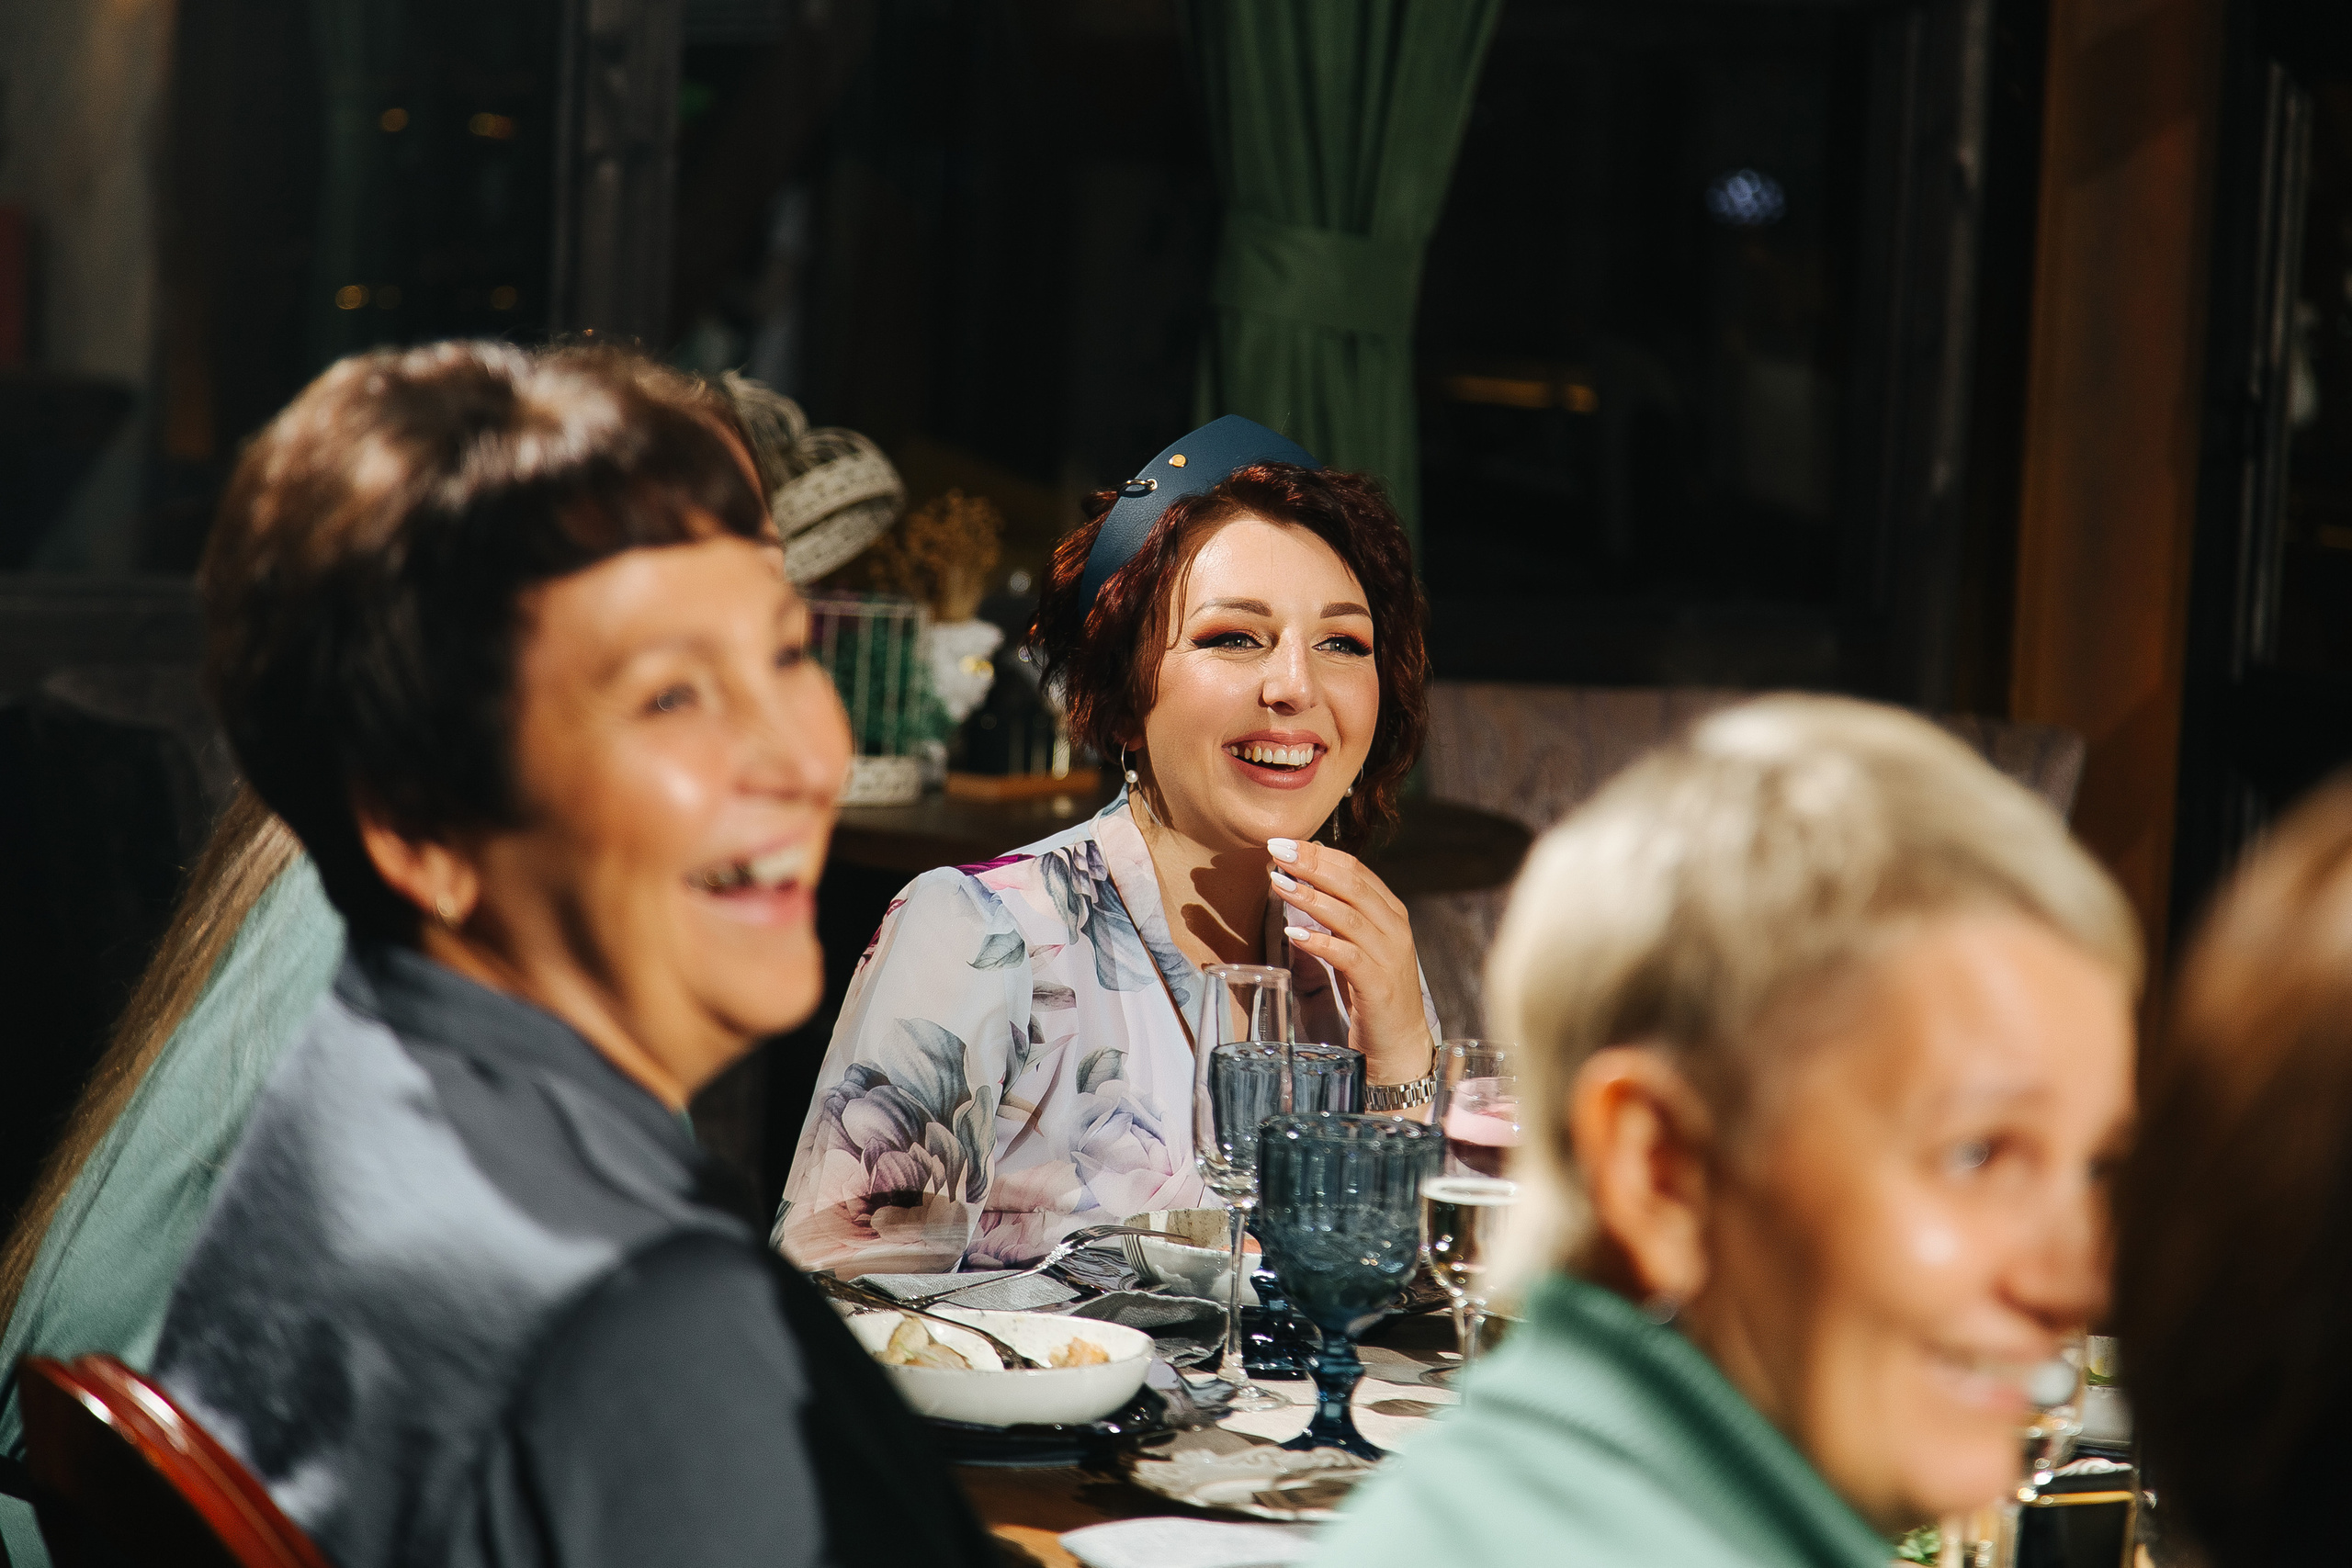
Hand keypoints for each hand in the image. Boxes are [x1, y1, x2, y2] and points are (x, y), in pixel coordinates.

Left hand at [1266, 838, 1434, 1087]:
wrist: (1400, 1043)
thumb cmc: (1372, 992)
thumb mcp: (1357, 946)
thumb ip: (1338, 916)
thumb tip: (1300, 882)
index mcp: (1390, 912)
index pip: (1355, 869)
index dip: (1319, 853)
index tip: (1284, 841)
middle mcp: (1394, 928)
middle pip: (1352, 883)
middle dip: (1312, 864)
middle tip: (1277, 850)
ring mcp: (1389, 955)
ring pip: (1348, 915)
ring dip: (1310, 896)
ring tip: (1278, 883)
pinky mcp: (1378, 984)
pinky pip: (1347, 955)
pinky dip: (1319, 941)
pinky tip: (1293, 932)